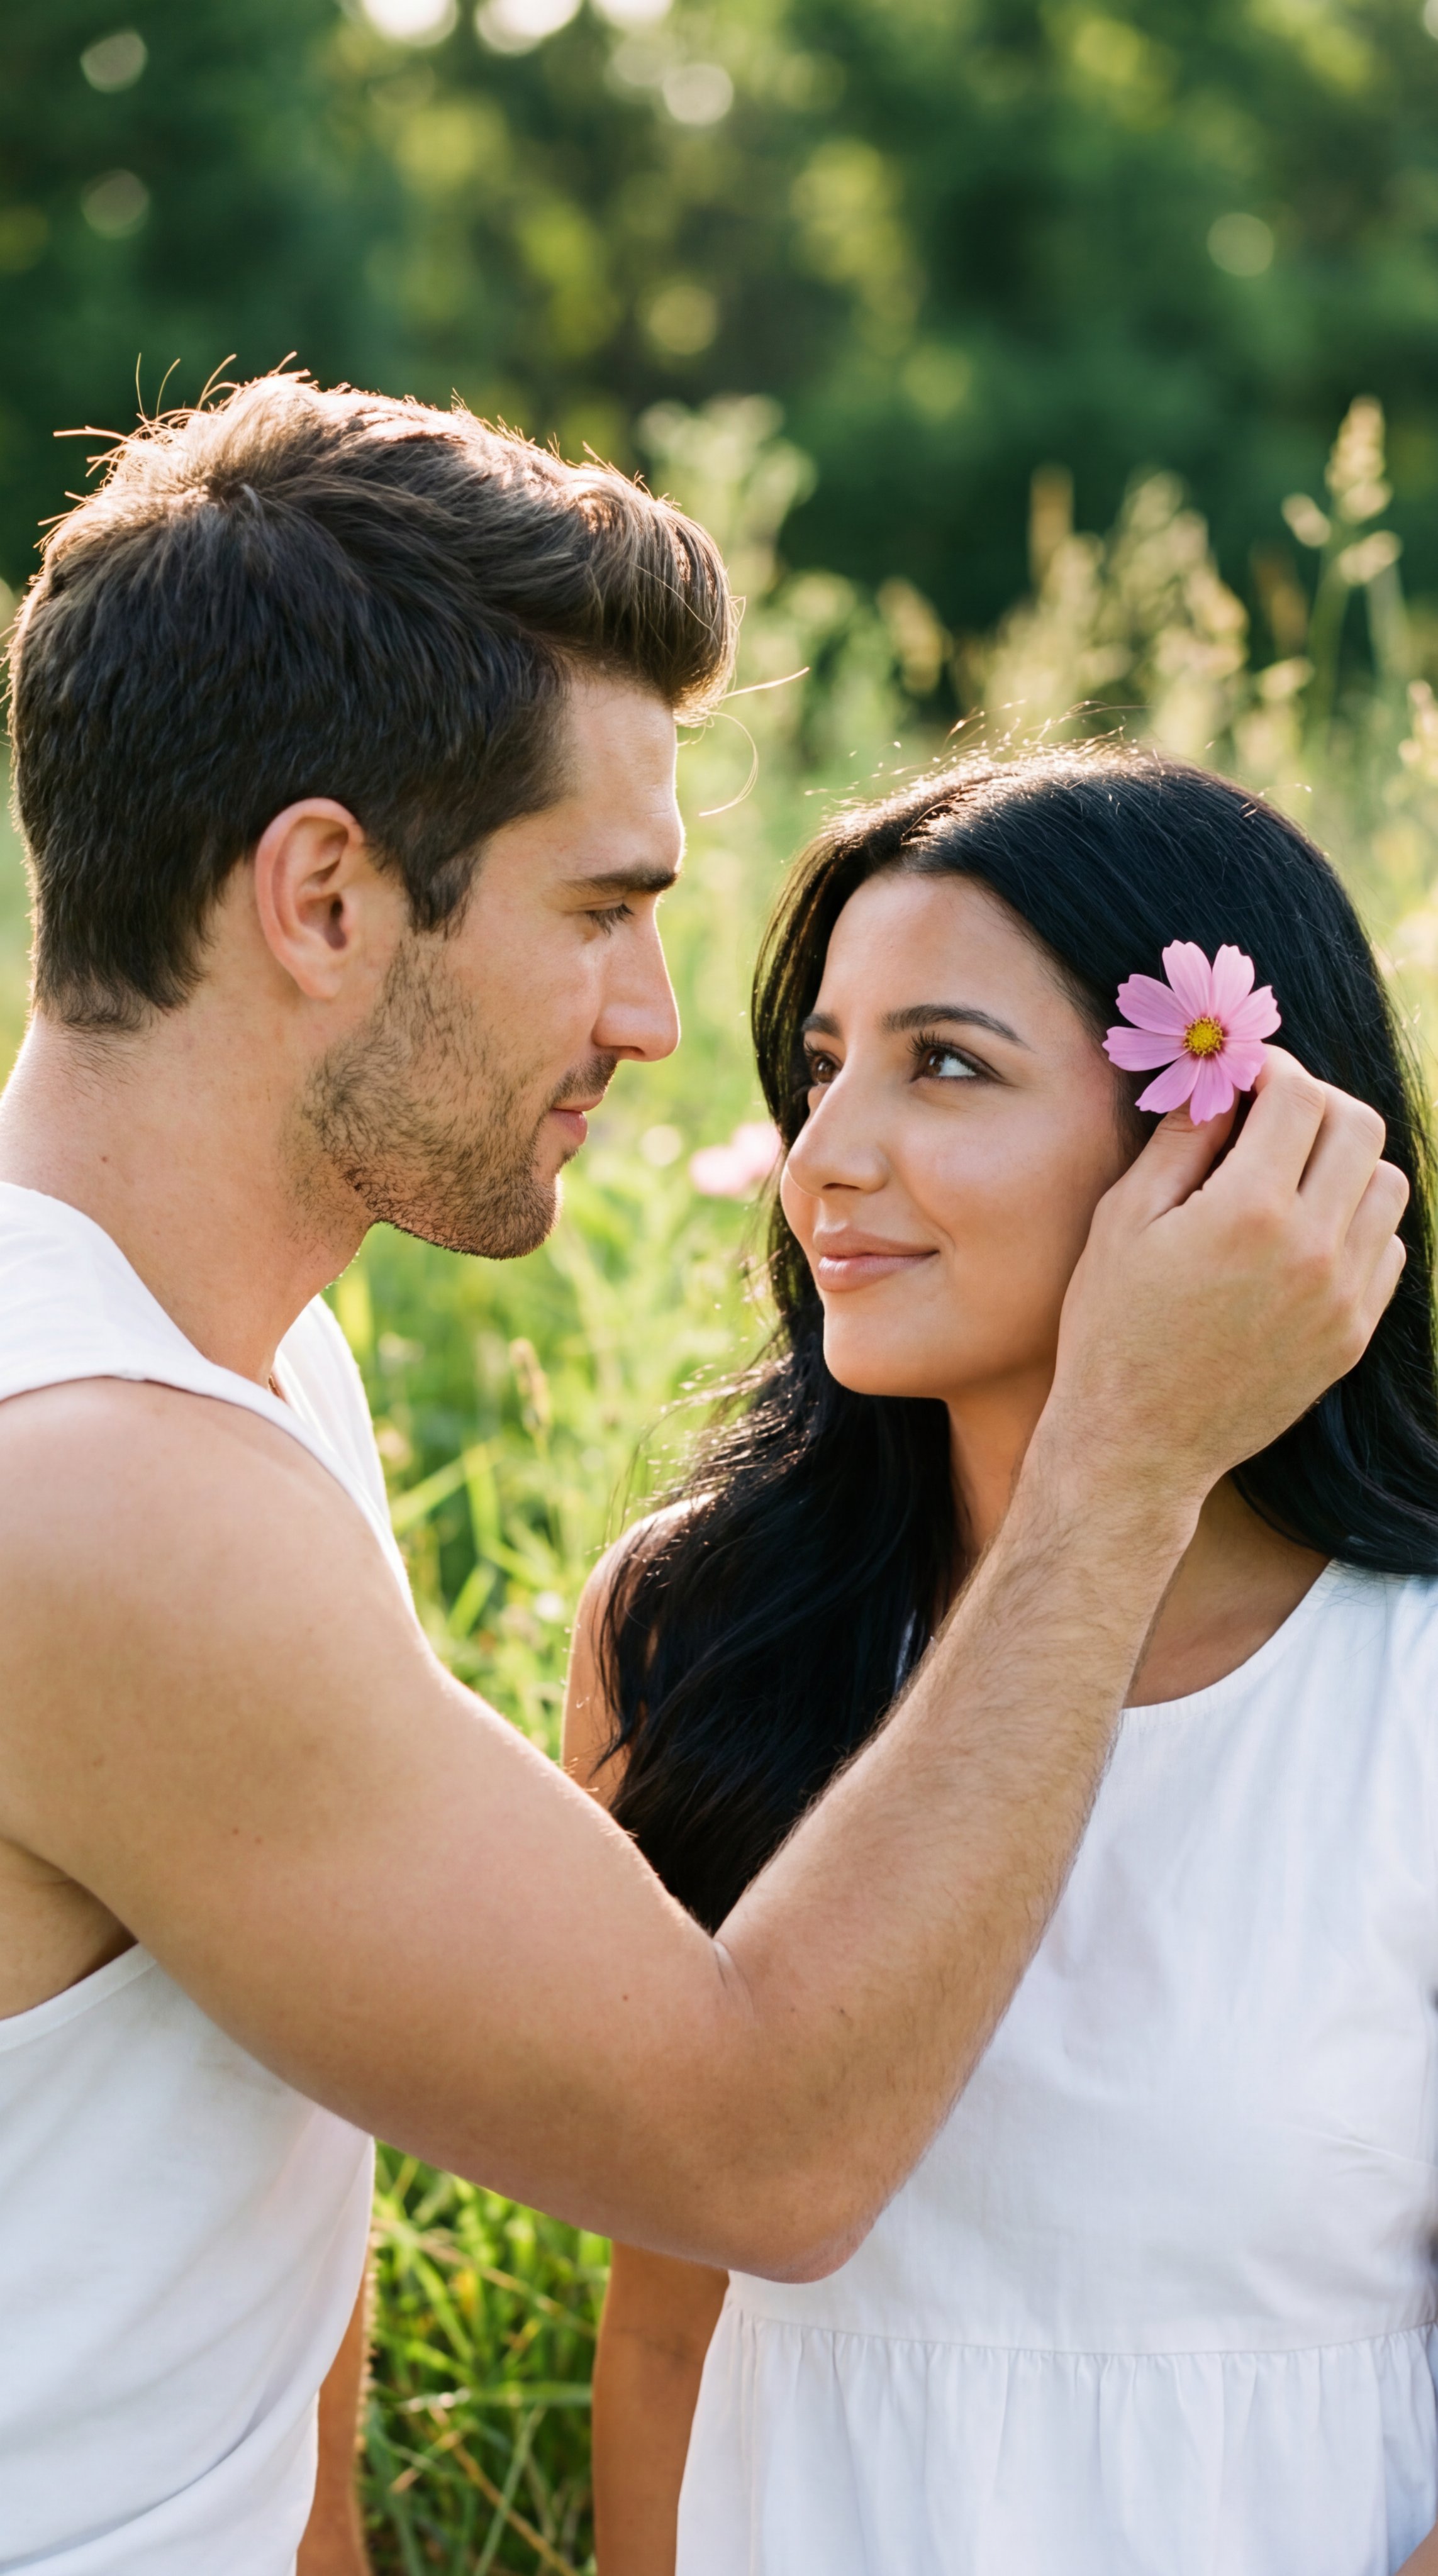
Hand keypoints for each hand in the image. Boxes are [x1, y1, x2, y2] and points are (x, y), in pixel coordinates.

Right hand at [1041, 1048, 1406, 1521]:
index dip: (1274, 1069)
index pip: (1300, 1094)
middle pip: (1361, 1127)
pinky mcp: (1353, 1333)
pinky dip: (1357, 1222)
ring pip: (1388, 1184)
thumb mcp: (1123, 1222)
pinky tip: (1305, 1234)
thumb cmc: (1114, 1329)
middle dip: (1317, 1103)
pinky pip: (1389, 1247)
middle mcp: (1312, 1248)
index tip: (1248, 1078)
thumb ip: (1178, 1143)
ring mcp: (1343, 1296)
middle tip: (1273, 1116)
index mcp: (1249, 1211)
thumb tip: (1218, 1085)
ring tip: (1292, 1175)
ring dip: (1345, 1161)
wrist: (1139, 1443)